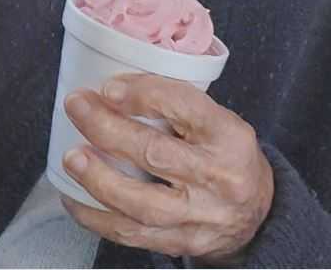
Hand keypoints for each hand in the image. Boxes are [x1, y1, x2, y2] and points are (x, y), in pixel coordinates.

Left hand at [61, 75, 274, 264]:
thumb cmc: (226, 156)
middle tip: (77, 107)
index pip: (186, 107)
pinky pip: (133, 234)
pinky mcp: (183, 243)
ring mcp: (201, 216)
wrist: (258, 214)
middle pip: (156, 153)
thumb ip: (176, 108)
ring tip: (72, 158)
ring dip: (99, 180)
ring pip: (143, 203)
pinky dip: (97, 217)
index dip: (144, 94)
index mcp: (230, 136)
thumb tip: (110, 91)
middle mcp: (219, 177)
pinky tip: (74, 198)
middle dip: (108, 129)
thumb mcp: (219, 123)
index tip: (108, 88)